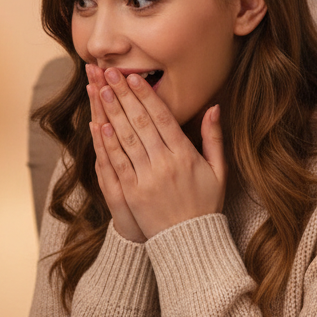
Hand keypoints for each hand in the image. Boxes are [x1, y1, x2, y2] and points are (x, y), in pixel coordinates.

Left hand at [93, 67, 226, 238]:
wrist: (189, 242)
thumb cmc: (205, 204)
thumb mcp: (218, 170)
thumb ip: (213, 137)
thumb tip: (214, 107)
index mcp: (185, 155)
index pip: (162, 117)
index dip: (146, 95)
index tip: (134, 77)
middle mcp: (164, 163)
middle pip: (140, 122)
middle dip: (123, 95)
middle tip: (109, 73)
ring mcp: (145, 178)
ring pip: (125, 138)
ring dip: (111, 112)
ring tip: (99, 90)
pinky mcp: (131, 192)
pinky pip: (116, 162)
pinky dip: (107, 142)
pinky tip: (99, 124)